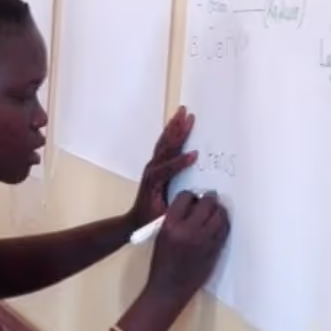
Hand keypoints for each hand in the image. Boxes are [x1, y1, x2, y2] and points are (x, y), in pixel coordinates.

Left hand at [128, 106, 197, 227]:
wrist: (135, 218)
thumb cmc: (151, 219)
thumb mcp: (164, 217)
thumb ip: (175, 208)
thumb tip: (192, 200)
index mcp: (154, 182)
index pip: (167, 169)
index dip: (181, 162)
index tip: (195, 155)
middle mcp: (151, 169)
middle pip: (166, 147)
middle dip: (178, 132)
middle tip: (189, 117)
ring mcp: (152, 165)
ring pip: (164, 141)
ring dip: (173, 126)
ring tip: (182, 112)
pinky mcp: (155, 163)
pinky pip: (164, 143)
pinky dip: (171, 131)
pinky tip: (176, 122)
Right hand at [144, 190, 230, 302]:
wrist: (169, 287)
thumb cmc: (162, 262)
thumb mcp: (161, 236)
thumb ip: (175, 219)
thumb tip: (192, 205)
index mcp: (170, 224)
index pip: (185, 197)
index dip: (190, 195)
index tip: (193, 197)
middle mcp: (188, 229)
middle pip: (206, 203)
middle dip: (209, 198)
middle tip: (210, 197)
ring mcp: (204, 240)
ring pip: (219, 215)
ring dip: (219, 209)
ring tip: (217, 209)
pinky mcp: (215, 249)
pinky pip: (224, 229)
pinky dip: (224, 223)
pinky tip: (221, 222)